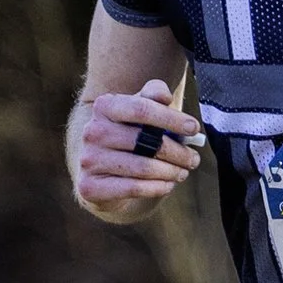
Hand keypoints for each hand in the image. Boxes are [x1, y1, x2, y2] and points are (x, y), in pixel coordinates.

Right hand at [74, 80, 204, 222]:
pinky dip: (157, 187)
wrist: (100, 169)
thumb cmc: (128, 133)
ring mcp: (89, 160)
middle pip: (146, 141)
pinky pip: (133, 188)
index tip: (193, 128)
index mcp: (104, 107)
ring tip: (182, 172)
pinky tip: (167, 184)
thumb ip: (153, 95)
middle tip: (193, 159)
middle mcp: (93, 131)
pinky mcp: (91, 186)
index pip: (141, 109)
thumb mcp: (139, 109)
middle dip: (178, 152)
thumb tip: (164, 97)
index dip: (171, 119)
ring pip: (143, 167)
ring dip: (171, 172)